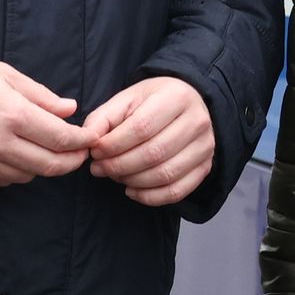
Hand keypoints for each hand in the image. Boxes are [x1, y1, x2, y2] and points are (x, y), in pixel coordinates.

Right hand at [0, 50, 86, 187]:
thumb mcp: (4, 74)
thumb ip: (41, 95)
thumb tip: (70, 110)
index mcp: (14, 115)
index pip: (61, 139)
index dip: (82, 141)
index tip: (91, 139)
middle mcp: (1, 144)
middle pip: (51, 165)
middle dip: (72, 161)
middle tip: (80, 153)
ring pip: (30, 175)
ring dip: (45, 166)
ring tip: (49, 150)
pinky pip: (7, 180)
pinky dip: (21, 171)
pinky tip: (21, 156)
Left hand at [82, 74, 216, 208]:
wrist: (189, 104)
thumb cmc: (154, 102)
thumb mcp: (127, 99)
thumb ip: (104, 118)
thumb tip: (89, 140)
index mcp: (176, 97)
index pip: (142, 127)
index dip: (114, 144)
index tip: (95, 151)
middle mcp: (197, 121)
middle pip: (154, 153)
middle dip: (119, 165)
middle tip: (99, 168)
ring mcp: (205, 146)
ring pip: (165, 174)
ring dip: (132, 181)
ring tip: (114, 176)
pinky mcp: (206, 167)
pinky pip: (177, 191)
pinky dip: (150, 197)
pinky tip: (132, 190)